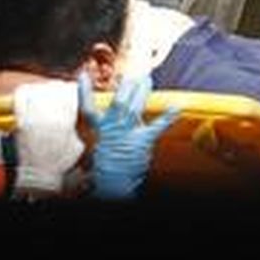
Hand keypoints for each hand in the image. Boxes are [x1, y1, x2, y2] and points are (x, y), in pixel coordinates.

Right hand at [81, 74, 179, 199]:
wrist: (114, 185)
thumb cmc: (109, 166)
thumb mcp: (103, 146)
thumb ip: (112, 128)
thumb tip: (126, 114)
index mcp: (101, 130)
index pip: (88, 108)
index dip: (84, 91)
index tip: (82, 75)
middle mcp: (113, 129)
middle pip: (118, 102)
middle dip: (126, 86)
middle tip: (134, 74)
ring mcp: (128, 134)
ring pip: (134, 107)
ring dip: (142, 91)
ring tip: (147, 79)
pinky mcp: (142, 141)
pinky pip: (157, 126)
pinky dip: (168, 116)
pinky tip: (176, 107)